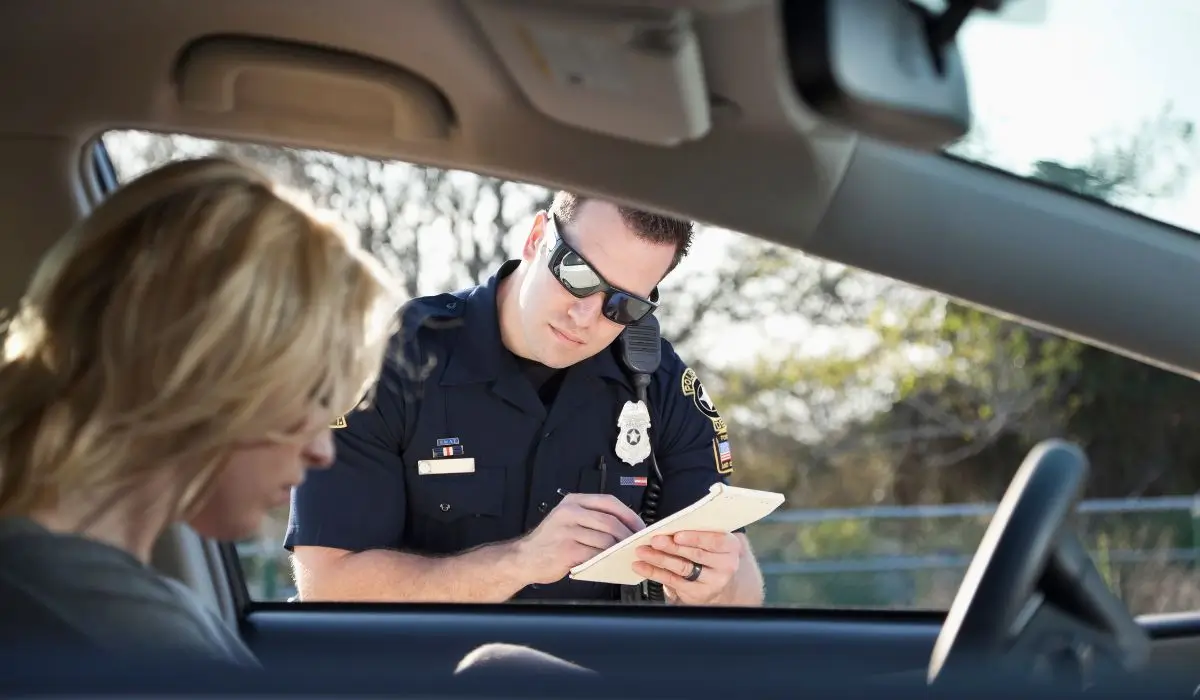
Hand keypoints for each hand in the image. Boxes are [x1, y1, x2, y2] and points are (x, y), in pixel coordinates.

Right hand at [515, 494, 645, 584]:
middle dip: (628, 535)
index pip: (609, 502)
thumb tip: (625, 526)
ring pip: (605, 539)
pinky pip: (595, 554)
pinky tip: (609, 563)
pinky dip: (606, 559)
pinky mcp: (567, 551)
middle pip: (610, 522)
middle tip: (636, 544)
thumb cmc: (549, 541)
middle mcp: (569, 512)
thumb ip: (592, 518)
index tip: (640, 526)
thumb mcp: (567, 520)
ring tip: (625, 555)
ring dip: (619, 550)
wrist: (524, 558)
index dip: (629, 515)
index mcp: (573, 501)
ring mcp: (567, 532)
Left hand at [632, 530, 742, 604]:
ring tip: (643, 551)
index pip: (715, 541)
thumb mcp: (715, 540)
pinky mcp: (696, 593)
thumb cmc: (713, 553)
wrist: (722, 582)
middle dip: (672, 547)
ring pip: (682, 568)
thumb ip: (701, 532)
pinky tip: (642, 566)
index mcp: (730, 547)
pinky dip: (654, 572)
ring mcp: (711, 582)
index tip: (677, 535)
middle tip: (655, 540)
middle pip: (695, 555)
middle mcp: (725, 566)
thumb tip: (672, 525)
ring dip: (659, 558)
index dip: (695, 538)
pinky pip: (672, 581)